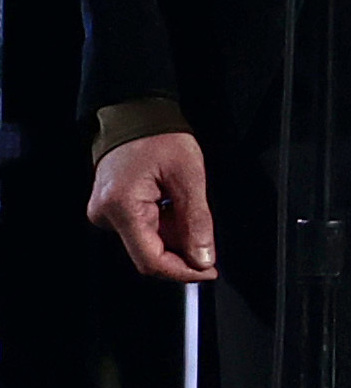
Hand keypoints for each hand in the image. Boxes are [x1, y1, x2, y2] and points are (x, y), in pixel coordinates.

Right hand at [91, 133, 217, 284]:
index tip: (207, 271)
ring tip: (187, 205)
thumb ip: (197, 221)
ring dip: (175, 236)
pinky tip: (174, 205)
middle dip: (182, 251)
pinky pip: (142, 229)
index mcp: (121, 207)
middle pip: (149, 253)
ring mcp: (105, 212)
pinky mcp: (111, 209)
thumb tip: (203, 257)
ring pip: (148, 242)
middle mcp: (105, 215)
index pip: (150, 260)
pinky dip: (164, 226)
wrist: (135, 115)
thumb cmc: (158, 137)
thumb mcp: (189, 177)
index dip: (182, 272)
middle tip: (207, 238)